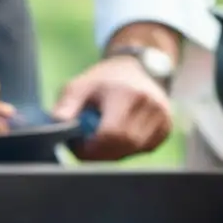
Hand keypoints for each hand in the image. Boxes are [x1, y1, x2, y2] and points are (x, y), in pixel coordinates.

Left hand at [52, 56, 171, 160]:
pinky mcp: (165, 127)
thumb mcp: (79, 86)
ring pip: (132, 150)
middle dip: (99, 153)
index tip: (78, 148)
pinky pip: (142, 149)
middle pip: (122, 145)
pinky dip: (126, 149)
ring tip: (99, 141)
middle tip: (85, 149)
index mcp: (127, 94)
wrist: (134, 69)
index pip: (111, 133)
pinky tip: (117, 138)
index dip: (92, 148)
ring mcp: (162, 117)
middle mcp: (150, 105)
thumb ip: (66, 105)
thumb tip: (57, 125)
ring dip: (112, 152)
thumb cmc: (102, 81)